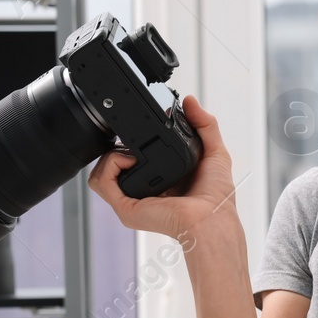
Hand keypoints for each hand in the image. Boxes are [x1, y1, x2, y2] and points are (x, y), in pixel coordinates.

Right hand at [87, 94, 240, 244]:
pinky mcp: (126, 207)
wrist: (212, 216)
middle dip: (117, 149)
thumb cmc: (217, 196)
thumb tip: (190, 101)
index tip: (137, 132)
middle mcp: (143, 192)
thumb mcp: (214, 151)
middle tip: (136, 146)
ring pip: (102, 172)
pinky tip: (129, 159)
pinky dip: (110, 164)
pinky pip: (101, 181)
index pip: (132, 162)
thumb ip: (205, 124)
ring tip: (132, 154)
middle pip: (112, 167)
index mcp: (159, 182)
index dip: (130, 145)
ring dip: (110, 156)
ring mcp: (131, 201)